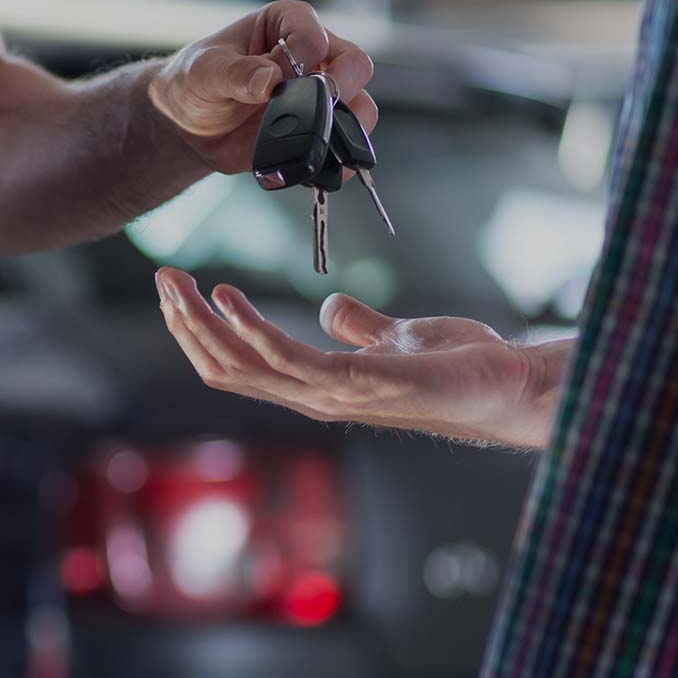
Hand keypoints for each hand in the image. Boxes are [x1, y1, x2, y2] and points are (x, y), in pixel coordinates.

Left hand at [147, 0, 376, 173]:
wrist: (187, 122)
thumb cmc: (195, 80)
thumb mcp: (204, 71)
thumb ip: (235, 73)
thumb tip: (269, 79)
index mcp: (286, 24)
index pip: (314, 33)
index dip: (305, 53)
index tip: (281, 75)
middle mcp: (313, 56)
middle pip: (354, 64)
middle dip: (342, 86)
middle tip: (317, 104)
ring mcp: (318, 94)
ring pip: (360, 105)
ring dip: (347, 124)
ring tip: (317, 137)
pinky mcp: (315, 129)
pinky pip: (343, 143)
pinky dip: (338, 157)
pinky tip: (320, 165)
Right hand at [155, 268, 568, 448]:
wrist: (515, 386)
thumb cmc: (464, 367)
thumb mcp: (400, 337)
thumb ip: (360, 327)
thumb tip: (330, 309)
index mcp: (318, 388)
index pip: (237, 368)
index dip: (200, 334)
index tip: (178, 292)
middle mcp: (315, 399)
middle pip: (226, 369)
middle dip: (186, 324)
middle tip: (162, 279)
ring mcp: (334, 397)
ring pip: (242, 367)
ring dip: (201, 324)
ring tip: (177, 284)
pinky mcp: (359, 384)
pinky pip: (288, 360)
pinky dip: (250, 328)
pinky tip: (228, 296)